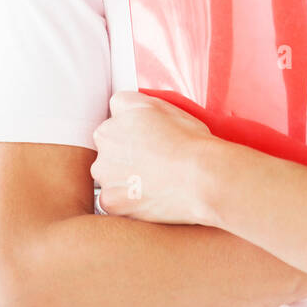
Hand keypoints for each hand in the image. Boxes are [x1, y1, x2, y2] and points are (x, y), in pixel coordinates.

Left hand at [90, 90, 217, 223]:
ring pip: (109, 174)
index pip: (117, 115)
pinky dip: (127, 201)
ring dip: (125, 178)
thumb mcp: (169, 106)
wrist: (202, 179)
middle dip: (125, 153)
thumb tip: (133, 110)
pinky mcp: (109, 198)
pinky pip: (112, 200)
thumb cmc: (192, 145)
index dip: (133, 128)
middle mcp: (106, 138)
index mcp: (121, 110)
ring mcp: (105, 171)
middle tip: (153, 161)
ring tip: (155, 181)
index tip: (145, 138)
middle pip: (109, 145)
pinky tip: (150, 197)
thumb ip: (141, 105)